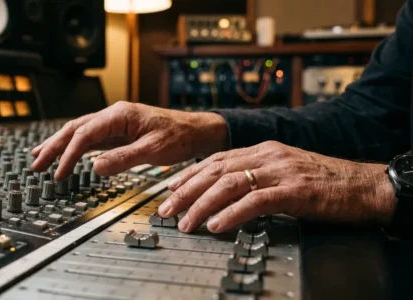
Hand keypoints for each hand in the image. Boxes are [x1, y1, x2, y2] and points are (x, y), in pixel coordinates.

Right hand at [31, 101, 228, 179]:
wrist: (195, 131)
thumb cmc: (179, 137)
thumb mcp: (153, 150)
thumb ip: (123, 159)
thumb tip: (95, 168)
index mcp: (120, 115)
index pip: (85, 134)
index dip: (69, 154)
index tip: (59, 173)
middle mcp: (114, 115)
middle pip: (75, 128)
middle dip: (53, 146)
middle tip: (35, 164)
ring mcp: (115, 123)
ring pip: (79, 131)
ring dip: (59, 145)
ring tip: (39, 157)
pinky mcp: (118, 132)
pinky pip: (91, 138)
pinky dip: (75, 146)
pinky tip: (65, 153)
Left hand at [158, 141, 395, 232]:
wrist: (362, 184)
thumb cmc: (324, 182)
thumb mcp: (283, 171)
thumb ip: (255, 176)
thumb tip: (225, 192)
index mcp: (263, 150)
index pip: (216, 159)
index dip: (189, 174)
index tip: (170, 188)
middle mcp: (267, 156)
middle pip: (215, 170)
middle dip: (186, 190)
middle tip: (167, 209)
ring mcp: (280, 171)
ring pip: (229, 184)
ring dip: (202, 204)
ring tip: (186, 222)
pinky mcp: (293, 191)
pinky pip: (255, 201)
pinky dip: (232, 213)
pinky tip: (217, 224)